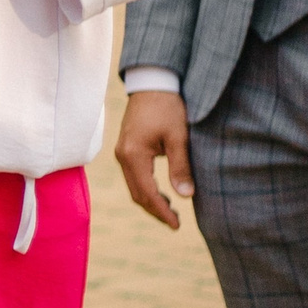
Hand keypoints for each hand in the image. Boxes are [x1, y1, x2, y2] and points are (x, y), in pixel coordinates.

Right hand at [115, 89, 193, 229]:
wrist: (153, 82)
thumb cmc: (168, 106)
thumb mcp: (179, 136)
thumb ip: (181, 167)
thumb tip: (186, 196)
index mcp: (133, 155)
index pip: (147, 194)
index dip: (162, 212)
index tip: (178, 225)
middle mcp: (122, 156)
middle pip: (136, 194)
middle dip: (155, 210)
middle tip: (176, 222)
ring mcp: (122, 152)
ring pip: (133, 186)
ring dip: (150, 200)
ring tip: (172, 210)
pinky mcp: (125, 147)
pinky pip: (133, 176)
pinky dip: (146, 188)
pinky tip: (162, 192)